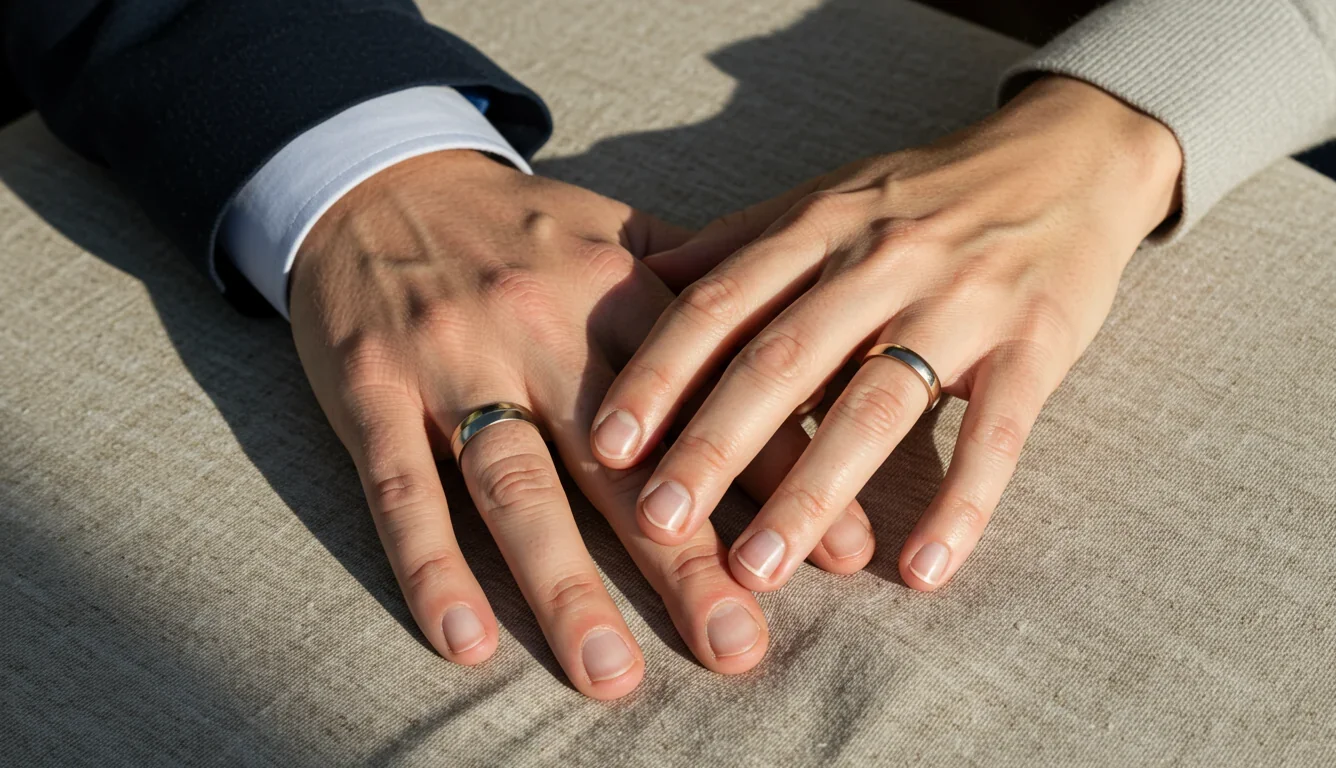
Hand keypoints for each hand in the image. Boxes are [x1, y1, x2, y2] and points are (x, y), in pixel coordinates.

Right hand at [289, 151, 871, 698]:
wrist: (377, 177)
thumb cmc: (520, 227)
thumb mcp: (617, 231)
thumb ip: (704, 291)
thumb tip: (810, 359)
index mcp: (618, 289)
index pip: (711, 393)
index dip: (779, 475)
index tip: (840, 555)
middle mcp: (540, 327)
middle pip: (621, 460)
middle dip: (684, 559)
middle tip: (738, 644)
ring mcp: (451, 360)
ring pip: (516, 483)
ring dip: (564, 585)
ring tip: (612, 673)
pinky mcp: (368, 389)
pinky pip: (401, 490)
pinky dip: (432, 568)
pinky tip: (468, 642)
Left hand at [592, 77, 1182, 591]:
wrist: (1068, 157)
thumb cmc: (924, 194)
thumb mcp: (825, 200)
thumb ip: (738, 247)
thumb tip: (638, 282)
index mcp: (818, 228)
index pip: (720, 304)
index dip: (659, 375)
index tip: (605, 446)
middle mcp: (880, 261)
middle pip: (783, 360)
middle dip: (713, 446)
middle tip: (657, 525)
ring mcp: (963, 301)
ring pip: (875, 403)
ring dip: (812, 492)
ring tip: (757, 570)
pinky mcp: (1038, 342)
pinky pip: (998, 432)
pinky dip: (962, 502)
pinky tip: (923, 571)